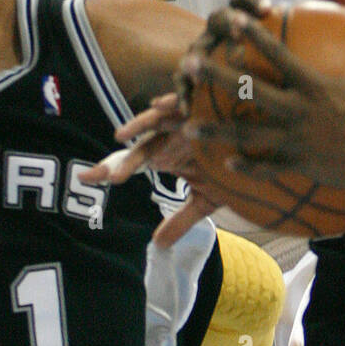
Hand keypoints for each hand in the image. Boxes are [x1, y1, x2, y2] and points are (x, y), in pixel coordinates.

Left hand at [78, 91, 217, 249]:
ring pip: (157, 121)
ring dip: (139, 125)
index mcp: (167, 156)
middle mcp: (171, 137)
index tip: (85, 179)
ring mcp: (185, 118)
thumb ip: (181, 220)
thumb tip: (159, 246)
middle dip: (126, 162)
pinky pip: (182, 99)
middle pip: (143, 148)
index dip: (110, 169)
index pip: (134, 162)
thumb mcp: (205, 200)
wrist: (259, 146)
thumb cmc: (230, 166)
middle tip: (111, 179)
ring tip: (122, 136)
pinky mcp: (201, 102)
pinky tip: (157, 105)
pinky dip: (169, 102)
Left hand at [181, 7, 344, 194]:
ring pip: (246, 134)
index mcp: (313, 85)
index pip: (277, 54)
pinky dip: (245, 168)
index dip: (253, 35)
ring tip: (187, 126)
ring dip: (214, 130)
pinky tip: (225, 164)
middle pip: (248, 90)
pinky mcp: (299, 165)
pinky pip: (266, 168)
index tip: (232, 20)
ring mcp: (296, 140)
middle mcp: (298, 110)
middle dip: (215, 76)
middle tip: (188, 63)